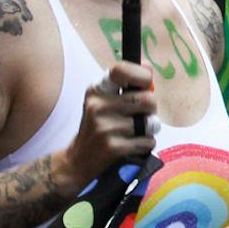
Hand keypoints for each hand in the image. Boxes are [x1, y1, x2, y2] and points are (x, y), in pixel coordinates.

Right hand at [50, 61, 156, 194]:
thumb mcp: (104, 101)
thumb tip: (148, 66)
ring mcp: (105, 127)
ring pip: (150, 122)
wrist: (77, 161)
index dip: (141, 75)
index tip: (145, 84)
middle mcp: (98, 105)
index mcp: (96, 90)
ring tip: (135, 131)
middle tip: (140, 115)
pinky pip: (148, 141)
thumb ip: (127, 84)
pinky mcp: (113, 147)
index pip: (121, 70)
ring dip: (149, 129)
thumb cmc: (98, 126)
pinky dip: (145, 144)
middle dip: (151, 109)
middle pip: (147, 99)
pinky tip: (131, 145)